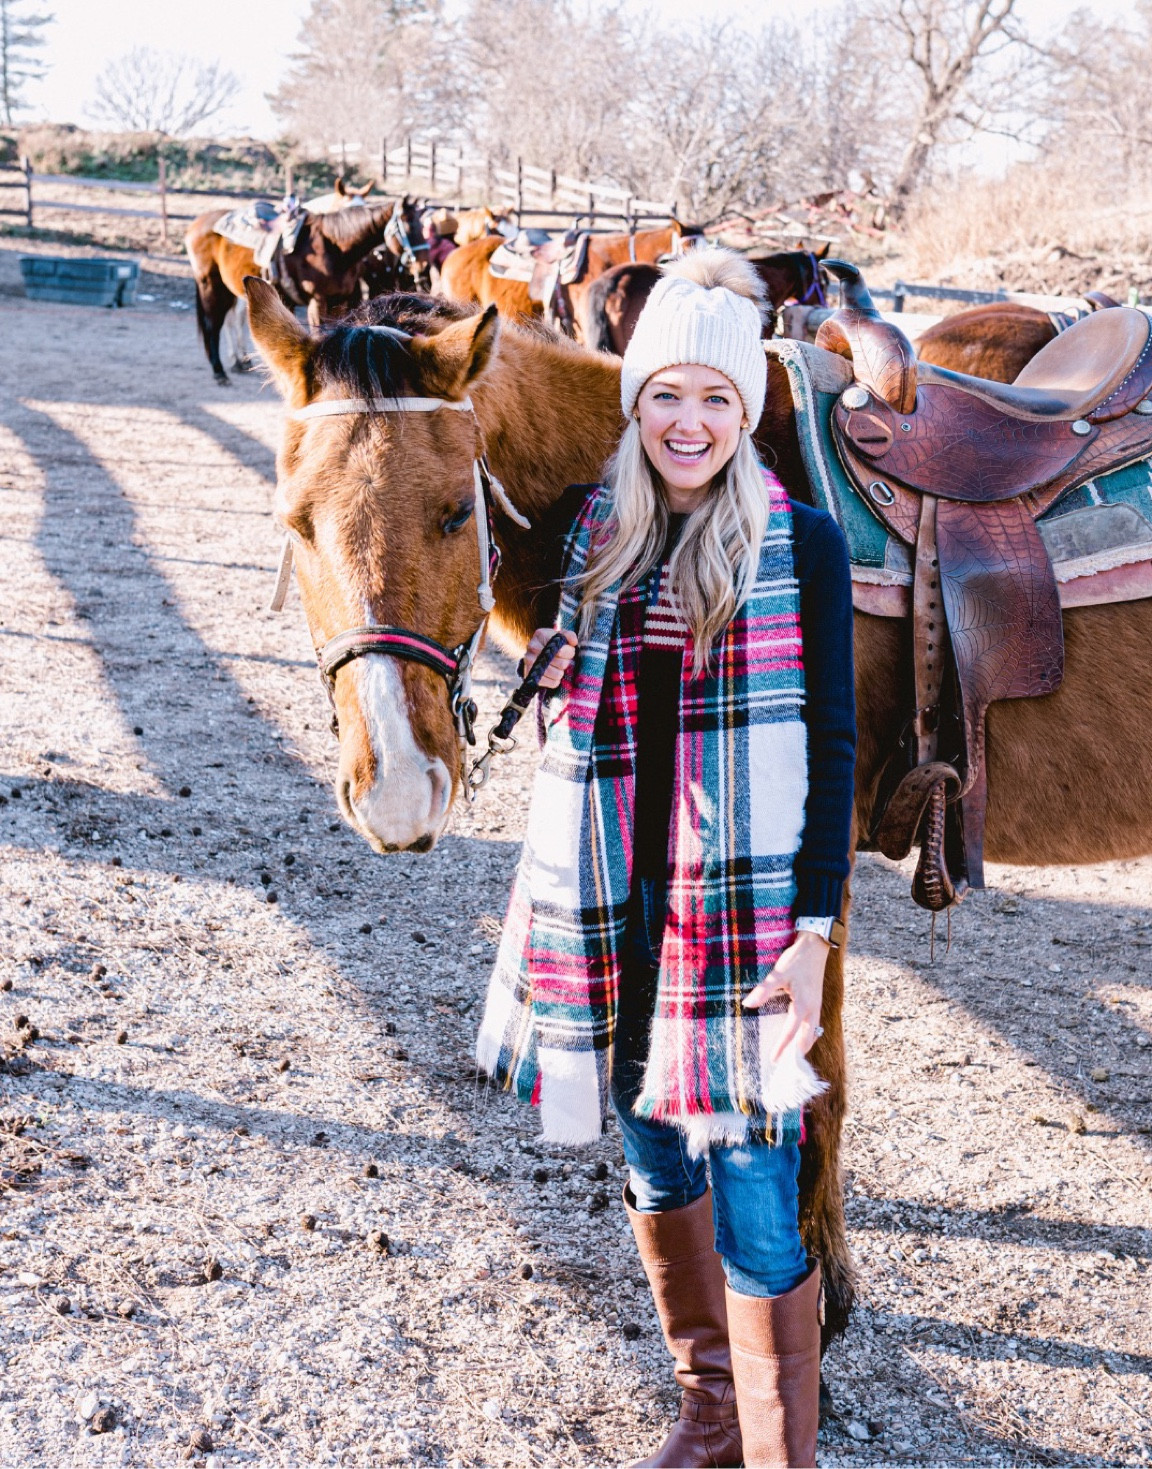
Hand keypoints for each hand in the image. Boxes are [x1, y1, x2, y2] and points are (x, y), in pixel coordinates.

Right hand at [522, 628, 576, 688]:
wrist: (535, 654)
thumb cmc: (550, 644)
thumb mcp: (559, 635)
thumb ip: (569, 635)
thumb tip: (573, 642)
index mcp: (541, 635)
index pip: (562, 650)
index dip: (569, 652)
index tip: (567, 650)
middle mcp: (533, 648)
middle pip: (562, 663)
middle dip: (565, 662)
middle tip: (561, 659)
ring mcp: (529, 662)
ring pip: (558, 674)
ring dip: (561, 672)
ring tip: (556, 666)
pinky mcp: (530, 676)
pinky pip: (553, 683)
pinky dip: (555, 680)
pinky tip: (552, 674)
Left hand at [742, 930, 828, 1062]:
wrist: (816, 945)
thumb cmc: (797, 959)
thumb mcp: (778, 973)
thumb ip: (763, 990)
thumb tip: (748, 1004)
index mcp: (803, 1005)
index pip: (790, 1032)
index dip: (782, 1047)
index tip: (773, 1060)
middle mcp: (813, 1009)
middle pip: (807, 1039)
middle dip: (796, 1053)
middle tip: (785, 1065)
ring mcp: (818, 1006)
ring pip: (813, 1033)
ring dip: (804, 1045)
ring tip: (792, 1056)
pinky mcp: (818, 1001)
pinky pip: (815, 1025)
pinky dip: (808, 1035)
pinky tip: (801, 1036)